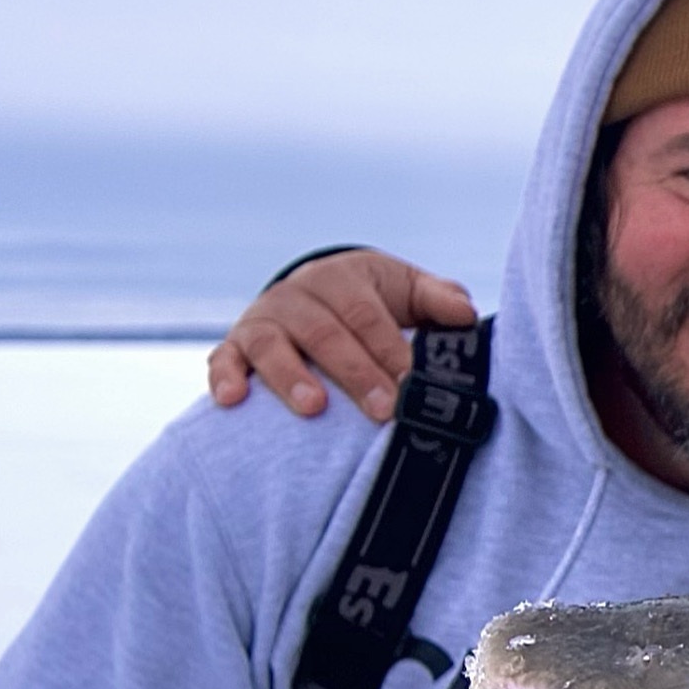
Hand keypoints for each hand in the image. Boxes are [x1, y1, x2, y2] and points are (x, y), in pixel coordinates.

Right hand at [205, 250, 476, 422]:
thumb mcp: (406, 291)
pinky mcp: (234, 347)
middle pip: (325, 334)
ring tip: (314, 409)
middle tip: (384, 410)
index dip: (389, 348)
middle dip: (355, 373)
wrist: (317, 296)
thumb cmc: (375, 302)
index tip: (413, 382)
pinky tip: (233, 401)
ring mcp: (262, 321)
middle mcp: (297, 295)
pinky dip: (225, 378)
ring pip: (272, 346)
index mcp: (342, 278)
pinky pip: (223, 360)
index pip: (366, 314)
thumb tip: (465, 314)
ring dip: (291, 377)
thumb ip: (436, 299)